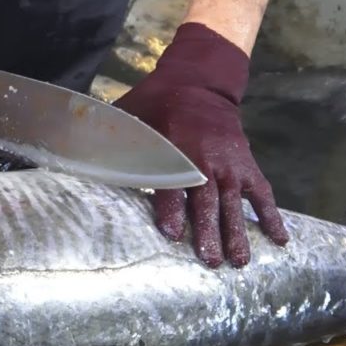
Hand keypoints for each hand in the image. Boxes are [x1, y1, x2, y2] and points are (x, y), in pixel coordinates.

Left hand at [114, 23, 288, 267]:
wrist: (198, 82)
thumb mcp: (125, 115)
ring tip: (238, 262)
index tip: (172, 234)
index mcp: (175, 148)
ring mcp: (230, 164)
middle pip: (207, 201)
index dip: (171, 210)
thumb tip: (65, 151)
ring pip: (236, 203)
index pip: (171, 185)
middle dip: (208, 233)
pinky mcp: (246, 165)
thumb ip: (103, 138)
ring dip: (237, 233)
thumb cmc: (153, 105)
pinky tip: (279, 240)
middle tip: (210, 261)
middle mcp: (205, 159)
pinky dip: (272, 216)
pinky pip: (262, 193)